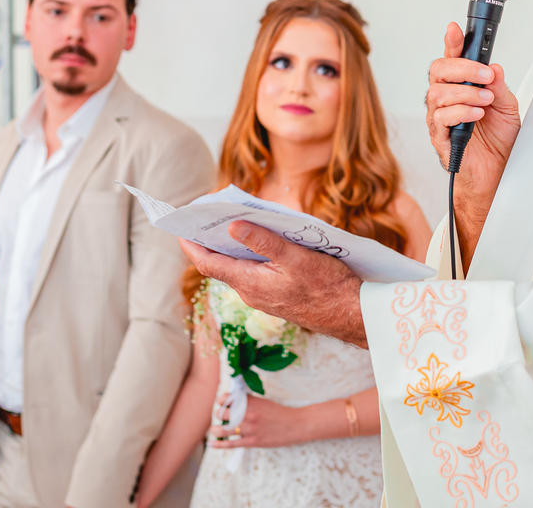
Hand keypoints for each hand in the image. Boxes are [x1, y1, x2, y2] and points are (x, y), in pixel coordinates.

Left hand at [179, 221, 366, 346]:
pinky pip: (256, 273)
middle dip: (211, 240)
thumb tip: (232, 226)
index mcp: (250, 283)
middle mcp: (251, 292)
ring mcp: (264, 296)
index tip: (180, 227)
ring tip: (232, 220)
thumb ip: (263, 242)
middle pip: (221, 264)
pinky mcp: (278, 297)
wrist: (352, 316)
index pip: (208, 263)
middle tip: (206, 215)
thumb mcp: (295, 257)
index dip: (191, 245)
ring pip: (240, 268)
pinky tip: (263, 240)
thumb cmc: (327, 287)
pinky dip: (252, 254)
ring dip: (234, 246)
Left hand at [208, 393, 308, 448]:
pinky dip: (219, 445)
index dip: (221, 401)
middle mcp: (247, 414)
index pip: (227, 399)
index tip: (221, 403)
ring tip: (214, 429)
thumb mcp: (263, 402)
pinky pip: (231, 444)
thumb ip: (248, 401)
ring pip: (223, 429)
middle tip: (222, 416)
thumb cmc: (279, 412)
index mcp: (250, 402)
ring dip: (215, 429)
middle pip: (222, 413)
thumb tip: (233, 401)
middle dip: (219, 414)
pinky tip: (211, 444)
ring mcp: (249, 429)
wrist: (294, 425)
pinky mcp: (251, 441)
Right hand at [425, 22, 520, 254]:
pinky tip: (476, 114)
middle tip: (484, 75)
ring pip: (437, 93)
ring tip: (486, 100)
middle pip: (438, 71)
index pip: (451, 59)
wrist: (497, 175)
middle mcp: (446, 99)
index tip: (455, 29)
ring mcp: (440, 118)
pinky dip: (461, 112)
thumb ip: (499, 87)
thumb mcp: (508, 109)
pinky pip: (441, 118)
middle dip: (462, 68)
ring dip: (465, 92)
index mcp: (461, 87)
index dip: (452, 42)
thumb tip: (493, 67)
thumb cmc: (498, 142)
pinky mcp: (440, 138)